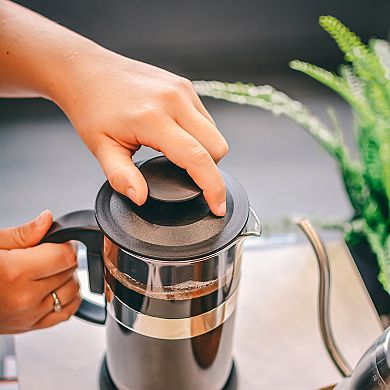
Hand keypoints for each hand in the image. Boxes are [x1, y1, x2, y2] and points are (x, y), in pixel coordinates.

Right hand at [0, 210, 80, 333]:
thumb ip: (23, 234)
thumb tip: (47, 220)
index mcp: (16, 273)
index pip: (66, 257)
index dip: (66, 245)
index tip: (58, 242)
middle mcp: (25, 298)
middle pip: (70, 273)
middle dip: (64, 259)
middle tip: (48, 254)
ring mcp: (28, 315)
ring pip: (73, 293)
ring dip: (68, 279)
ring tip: (51, 270)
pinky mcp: (28, 326)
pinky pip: (65, 314)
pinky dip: (68, 300)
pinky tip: (57, 289)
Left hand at [54, 47, 228, 215]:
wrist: (86, 70)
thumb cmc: (91, 106)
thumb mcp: (100, 147)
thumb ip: (121, 176)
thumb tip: (141, 197)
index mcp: (152, 118)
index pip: (197, 158)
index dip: (213, 187)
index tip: (217, 207)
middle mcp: (174, 100)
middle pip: (217, 147)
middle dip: (210, 170)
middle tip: (187, 178)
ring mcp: (182, 89)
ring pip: (215, 132)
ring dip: (206, 151)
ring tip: (179, 156)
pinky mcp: (184, 85)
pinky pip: (206, 118)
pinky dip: (200, 134)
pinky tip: (179, 137)